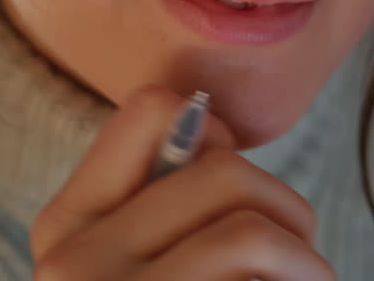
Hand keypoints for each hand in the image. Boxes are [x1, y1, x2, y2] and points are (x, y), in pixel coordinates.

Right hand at [30, 85, 333, 279]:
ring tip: (308, 278)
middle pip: (221, 170)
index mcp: (64, 226)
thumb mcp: (128, 265)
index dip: (215, 134)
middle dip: (284, 206)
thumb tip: (209, 122)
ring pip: (251, 226)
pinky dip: (302, 275)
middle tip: (300, 253)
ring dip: (303, 256)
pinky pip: (259, 259)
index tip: (240, 191)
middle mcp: (72, 261)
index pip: (149, 110)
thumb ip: (158, 201)